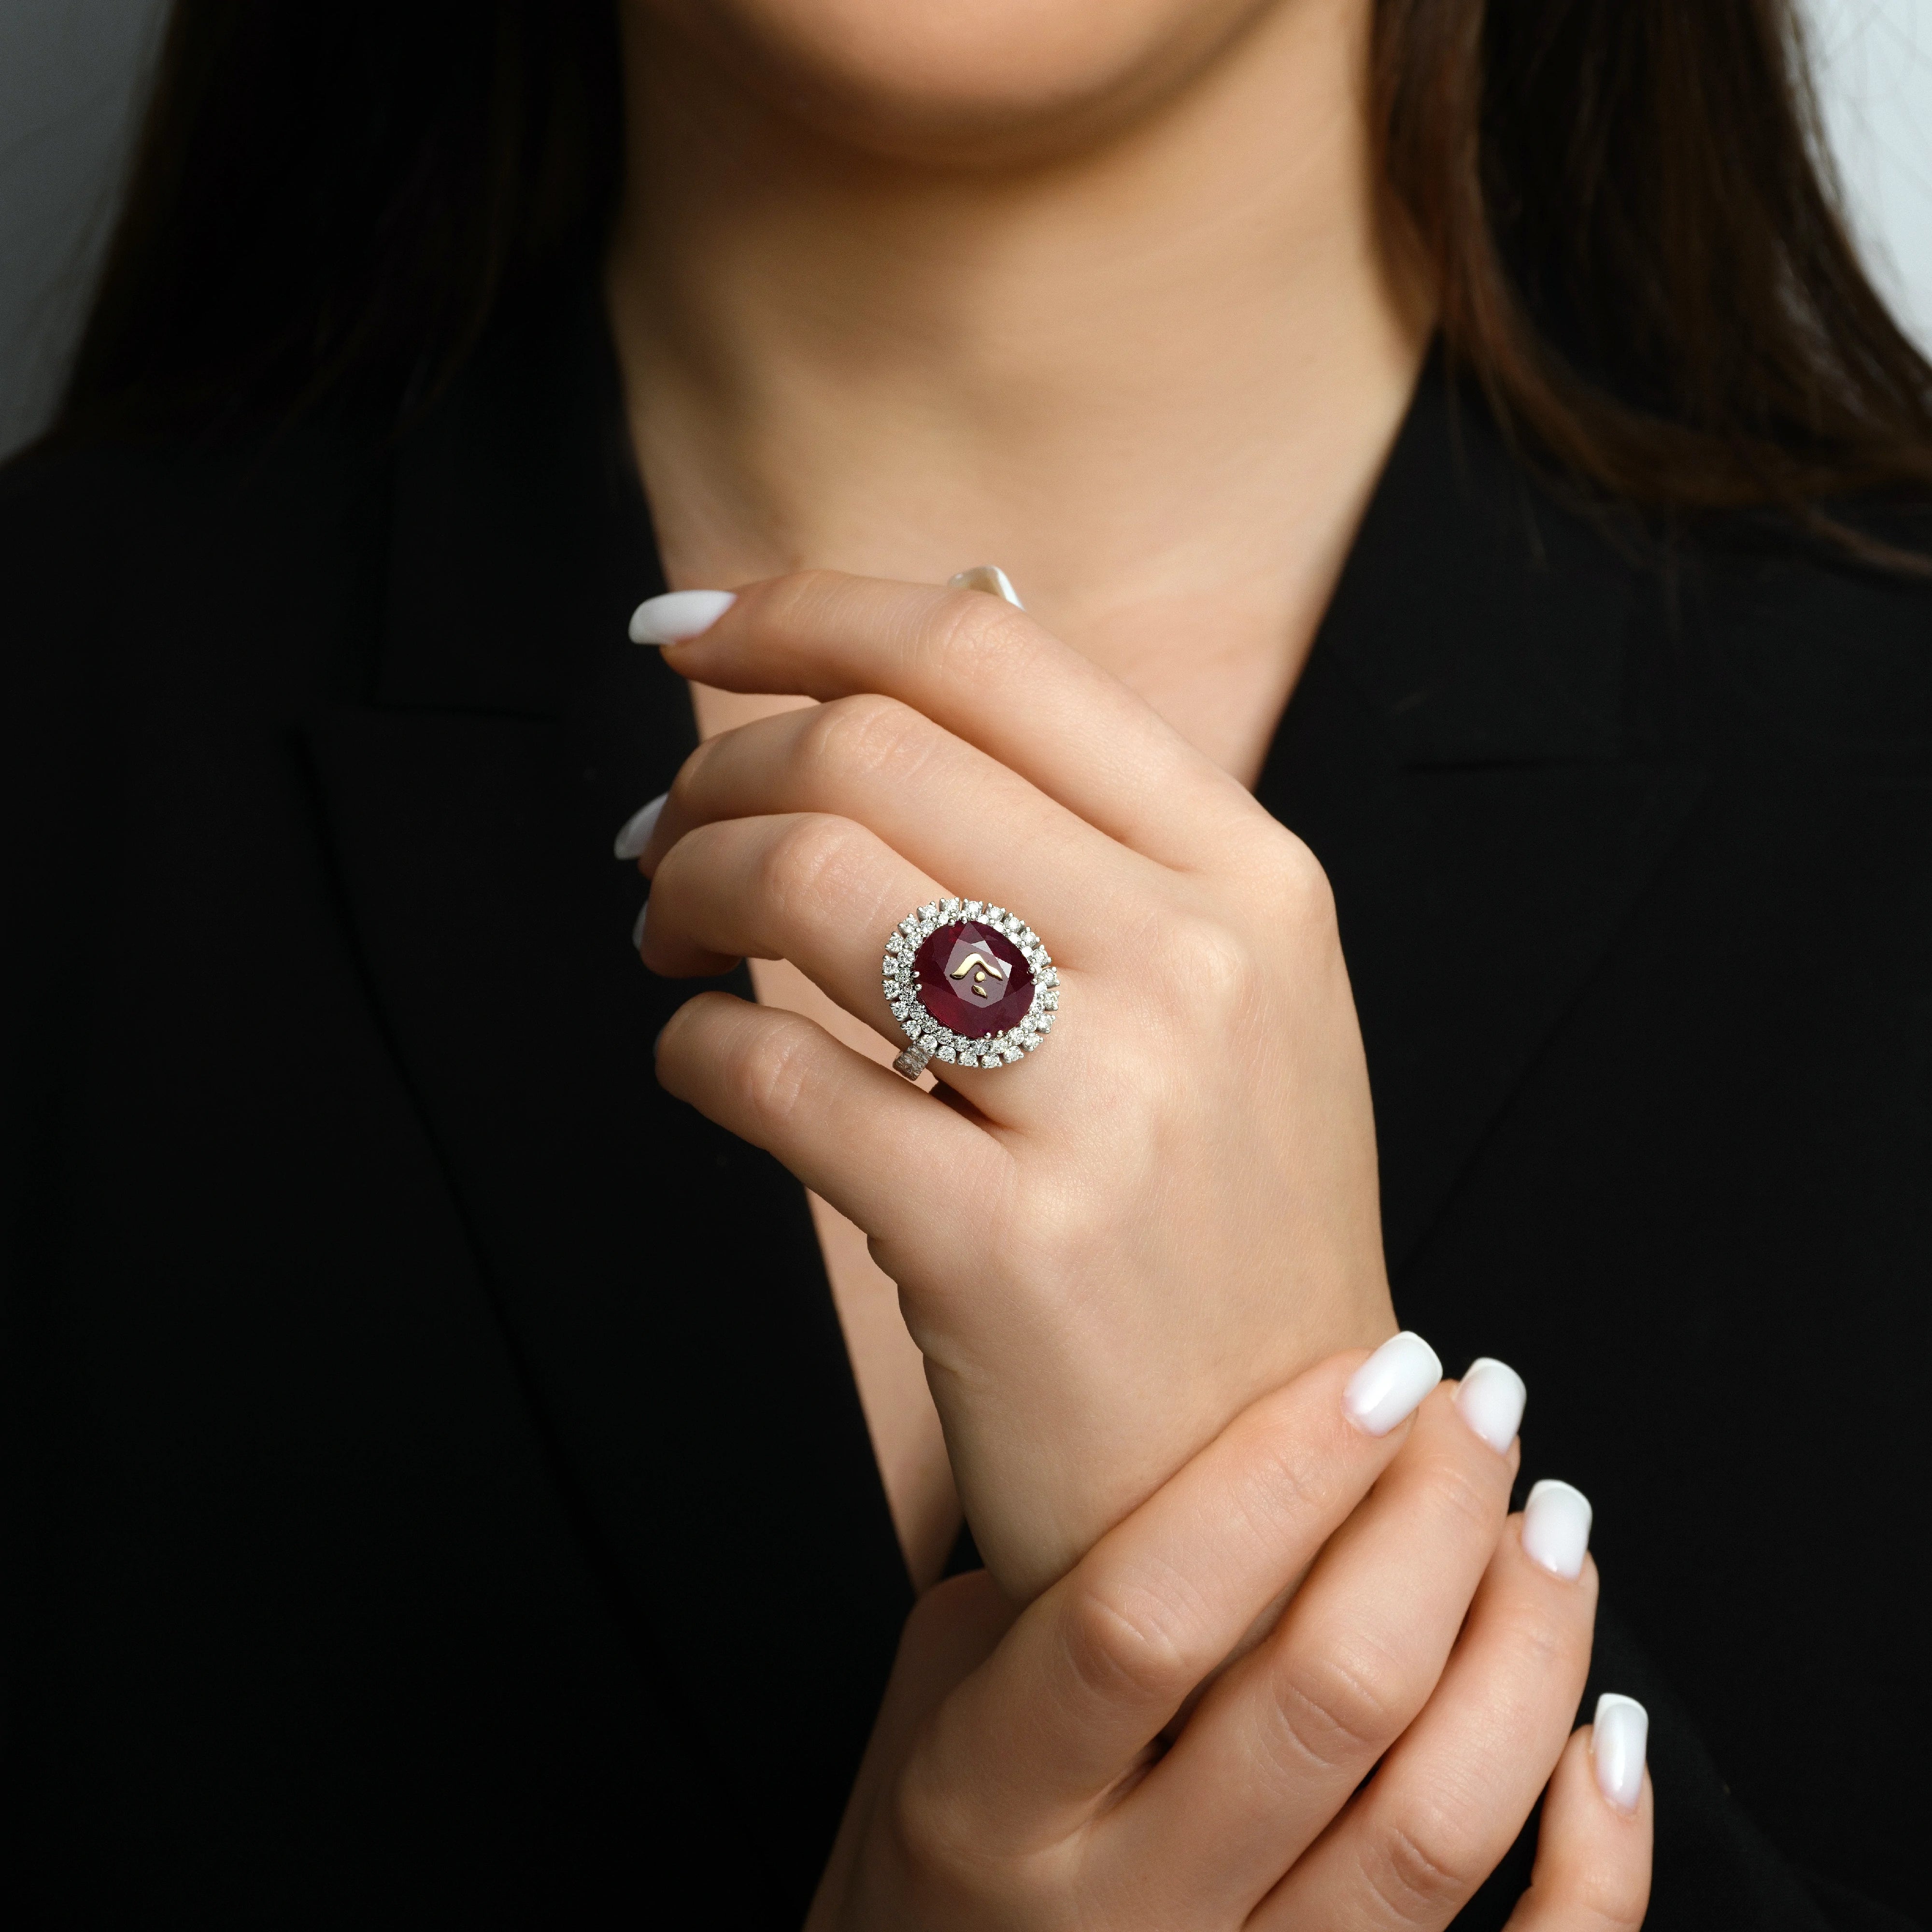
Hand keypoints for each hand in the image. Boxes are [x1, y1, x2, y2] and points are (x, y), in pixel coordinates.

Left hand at [633, 571, 1395, 1596]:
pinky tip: (700, 1063)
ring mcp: (1112, 1110)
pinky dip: (689, 1050)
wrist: (1279, 1482)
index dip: (805, 611)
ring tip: (665, 936)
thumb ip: (1088, 828)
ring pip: (809, 882)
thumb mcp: (1228, 996)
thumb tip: (899, 660)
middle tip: (662, 838)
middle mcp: (1199, 965)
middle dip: (716, 773)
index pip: (989, 657)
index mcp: (1252, 877)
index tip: (687, 632)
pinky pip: (766, 1079)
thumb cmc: (1217, 1222)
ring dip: (686, 887)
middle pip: (873, 751)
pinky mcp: (1003, 1252)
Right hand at [806, 1346, 1650, 1930]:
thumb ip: (1057, 1576)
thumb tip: (1241, 1448)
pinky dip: (1597, 1862)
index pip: (1146, 1619)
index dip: (1276, 1480)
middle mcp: (1122, 1911)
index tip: (1377, 1370)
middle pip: (1324, 1703)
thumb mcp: (942, 1688)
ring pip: (1433, 1830)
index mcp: (994, 1800)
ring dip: (1524, 1651)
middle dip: (1430, 1525)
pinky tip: (1605, 1735)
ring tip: (1549, 1520)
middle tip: (1481, 1404)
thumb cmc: (943, 1836)